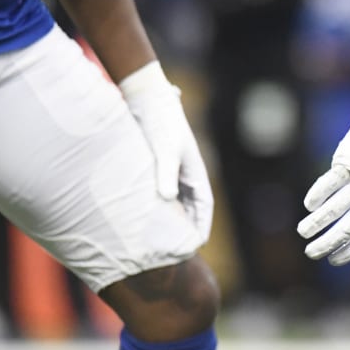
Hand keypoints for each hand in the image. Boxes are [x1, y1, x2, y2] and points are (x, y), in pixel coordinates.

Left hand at [120, 62, 213, 242]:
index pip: (204, 207)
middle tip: (180, 251)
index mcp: (195, 172)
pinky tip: (145, 216)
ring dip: (174, 219)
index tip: (196, 246)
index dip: (201, 227)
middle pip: (192, 208)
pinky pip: (161, 193)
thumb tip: (167, 199)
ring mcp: (173, 170)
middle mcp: (186, 174)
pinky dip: (159, 207)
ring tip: (163, 240)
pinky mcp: (158, 165)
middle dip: (189, 228)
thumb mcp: (164, 150)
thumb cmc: (160, 123)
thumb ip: (166, 175)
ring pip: (176, 202)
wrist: (148, 98)